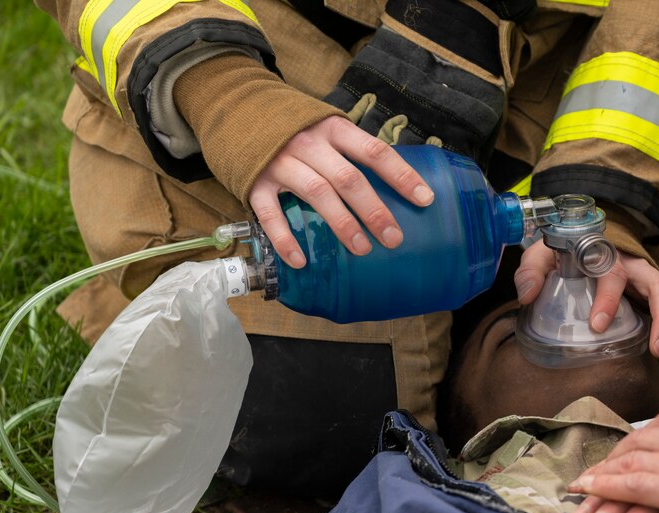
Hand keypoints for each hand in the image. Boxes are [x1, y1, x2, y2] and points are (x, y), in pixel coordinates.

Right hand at [247, 115, 434, 267]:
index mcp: (333, 129)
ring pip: (317, 193)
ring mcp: (280, 162)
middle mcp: (309, 144)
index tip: (424, 199)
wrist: (234, 105)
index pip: (374, 152)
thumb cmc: (292, 125)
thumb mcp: (324, 126)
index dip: (401, 175)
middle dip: (374, 210)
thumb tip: (390, 183)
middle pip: (348, 178)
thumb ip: (350, 150)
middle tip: (394, 238)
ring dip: (342, 223)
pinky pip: (270, 213)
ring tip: (362, 249)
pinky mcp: (255, 181)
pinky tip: (301, 260)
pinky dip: (285, 238)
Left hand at [514, 242, 658, 357]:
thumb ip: (531, 270)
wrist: (578, 242)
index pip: (612, 274)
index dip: (607, 299)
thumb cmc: (562, 251)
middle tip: (658, 347)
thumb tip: (526, 294)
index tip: (598, 325)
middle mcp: (632, 266)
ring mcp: (645, 278)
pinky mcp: (650, 292)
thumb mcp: (542, 254)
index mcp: (605, 256)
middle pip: (658, 285)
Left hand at [566, 408, 658, 512]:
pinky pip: (630, 484)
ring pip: (626, 464)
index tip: (620, 457)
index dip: (633, 447)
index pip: (655, 431)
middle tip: (590, 478)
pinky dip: (605, 486)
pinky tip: (587, 490)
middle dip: (610, 462)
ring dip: (600, 478)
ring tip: (580, 490)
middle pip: (634, 445)